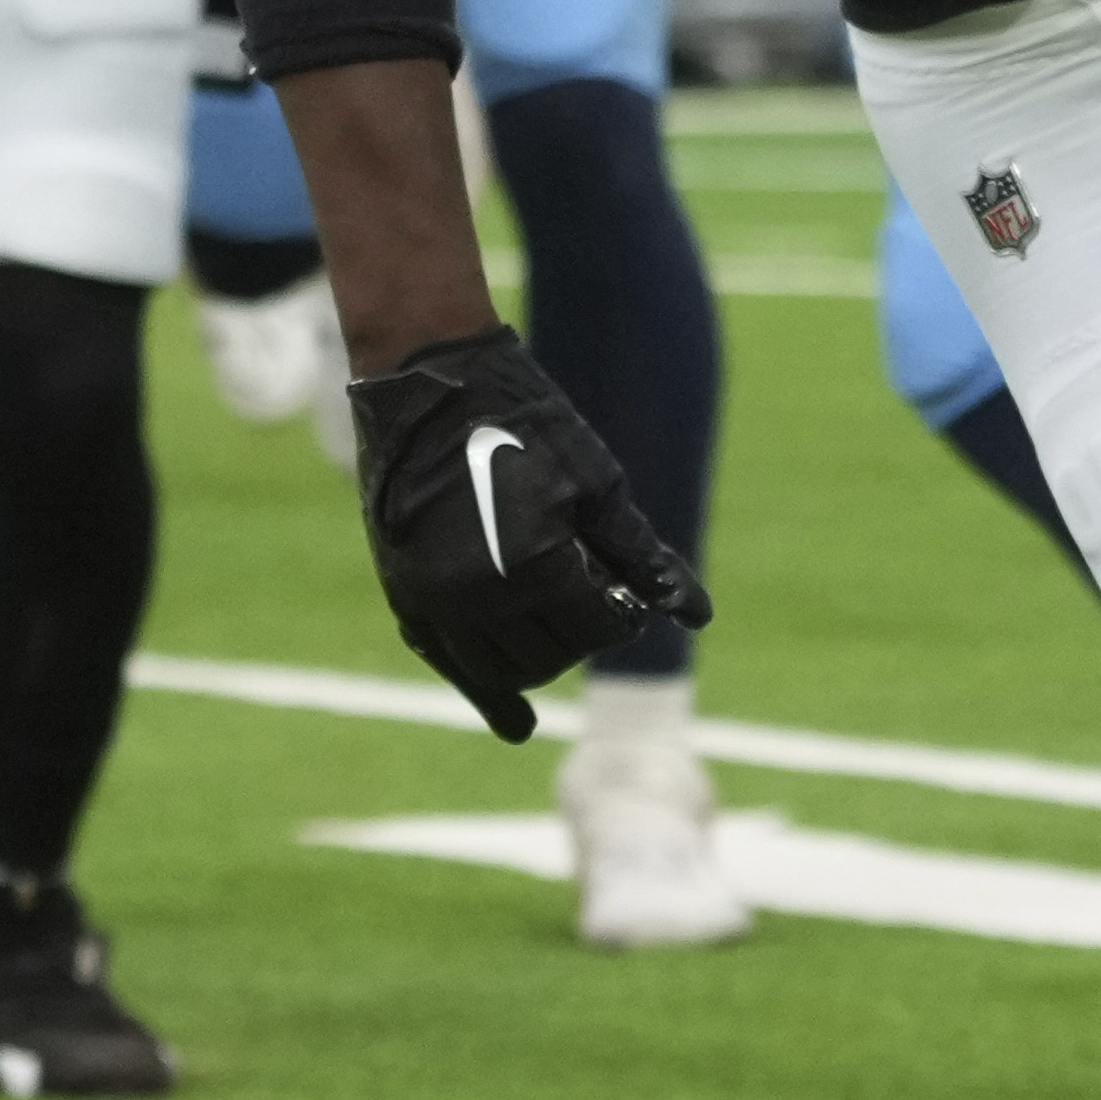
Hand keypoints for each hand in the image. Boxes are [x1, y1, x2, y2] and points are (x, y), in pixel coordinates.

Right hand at [343, 323, 709, 734]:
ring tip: (555, 628)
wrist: (429, 378)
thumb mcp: (596, 483)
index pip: (597, 629)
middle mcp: (476, 596)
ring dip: (535, 660)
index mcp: (533, 566)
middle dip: (579, 636)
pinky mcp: (403, 593)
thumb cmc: (523, 419)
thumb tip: (696, 615)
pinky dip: (482, 687)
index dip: (621, 615)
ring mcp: (432, 599)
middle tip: (592, 603)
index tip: (626, 594)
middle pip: (548, 656)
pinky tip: (513, 721)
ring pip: (498, 670)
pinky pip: (448, 662)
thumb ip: (642, 555)